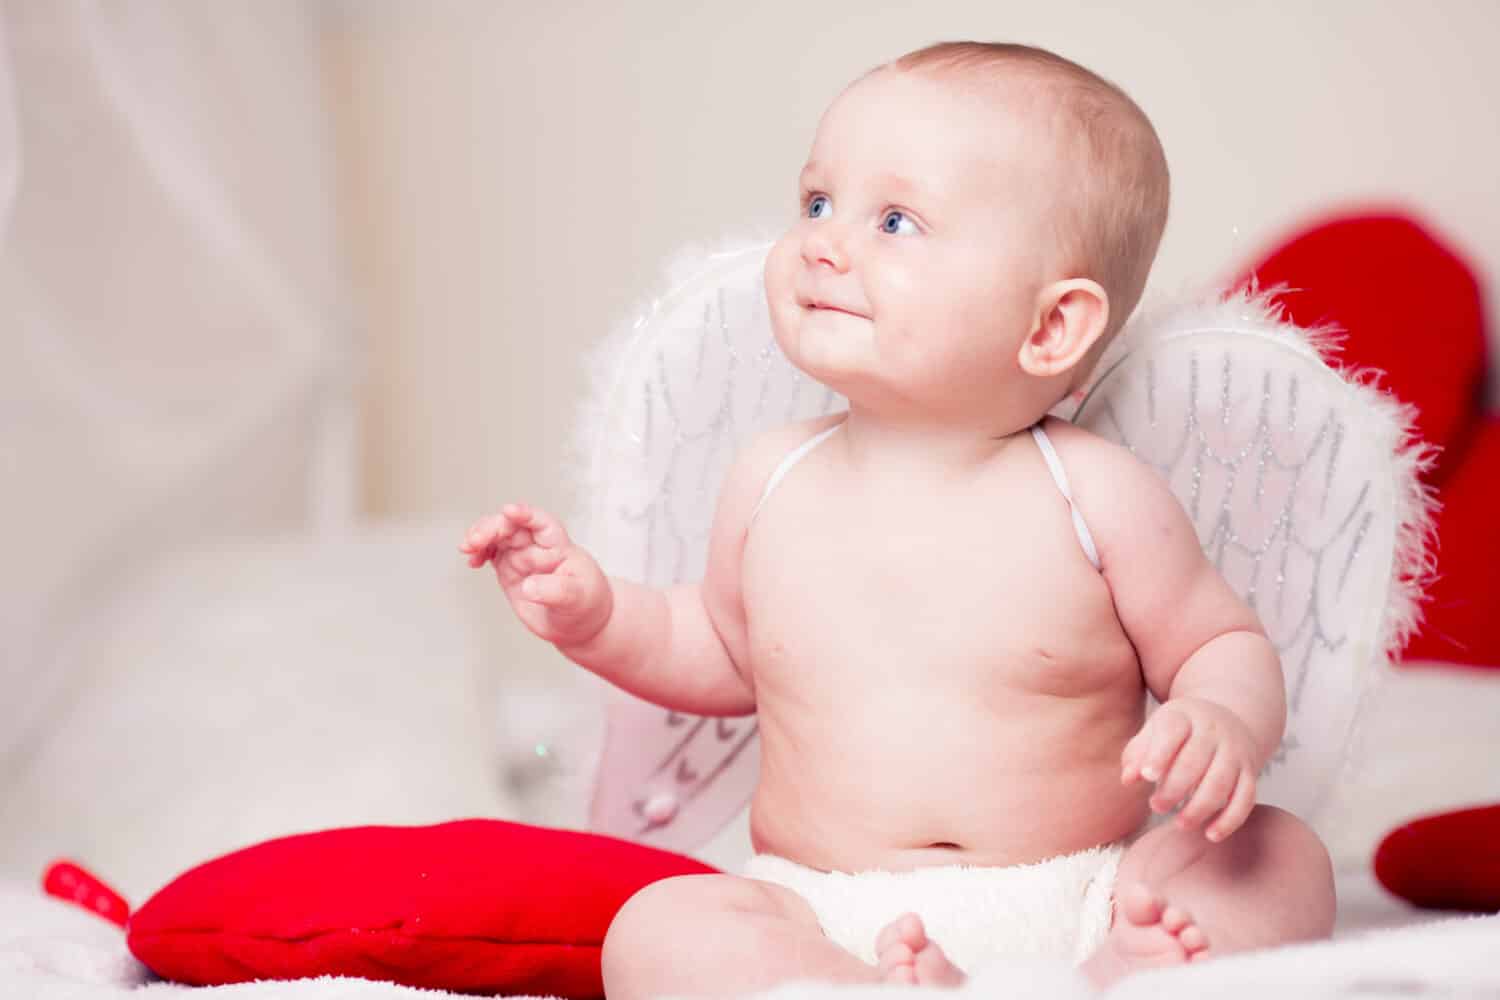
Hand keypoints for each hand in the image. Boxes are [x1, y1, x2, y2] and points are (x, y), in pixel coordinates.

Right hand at [460, 503, 611, 648]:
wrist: (578, 622)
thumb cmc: (585, 603)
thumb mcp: (577, 598)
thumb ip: (555, 591)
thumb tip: (528, 587)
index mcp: (558, 546)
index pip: (542, 522)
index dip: (525, 514)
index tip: (509, 511)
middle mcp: (537, 546)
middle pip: (511, 526)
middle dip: (491, 527)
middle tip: (475, 541)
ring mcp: (521, 555)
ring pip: (497, 536)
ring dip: (480, 536)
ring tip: (467, 548)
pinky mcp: (508, 568)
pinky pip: (490, 553)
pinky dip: (478, 553)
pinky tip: (472, 561)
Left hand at [1120, 696, 1258, 841]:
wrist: (1226, 721)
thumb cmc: (1178, 733)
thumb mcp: (1155, 732)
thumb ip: (1137, 754)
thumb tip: (1128, 779)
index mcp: (1184, 717)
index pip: (1172, 732)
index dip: (1159, 754)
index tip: (1147, 777)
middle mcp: (1213, 731)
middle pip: (1195, 761)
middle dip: (1174, 788)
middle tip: (1156, 806)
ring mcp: (1235, 752)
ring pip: (1221, 782)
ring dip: (1200, 807)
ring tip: (1179, 824)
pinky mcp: (1250, 772)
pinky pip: (1245, 798)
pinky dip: (1230, 819)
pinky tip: (1211, 834)